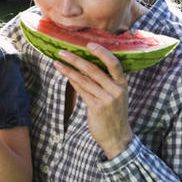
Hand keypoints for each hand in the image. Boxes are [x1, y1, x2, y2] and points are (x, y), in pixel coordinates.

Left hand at [55, 43, 132, 158]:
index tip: (89, 44)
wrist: (117, 137)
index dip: (102, 52)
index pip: (114, 64)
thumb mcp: (115, 96)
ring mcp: (107, 99)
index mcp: (123, 84)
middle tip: (62, 52)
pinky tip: (65, 75)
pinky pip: (81, 91)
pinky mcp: (96, 107)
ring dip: (69, 70)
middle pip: (94, 70)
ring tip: (58, 62)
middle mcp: (116, 90)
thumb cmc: (113, 113)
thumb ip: (105, 82)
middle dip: (76, 59)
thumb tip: (84, 65)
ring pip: (84, 80)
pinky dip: (72, 82)